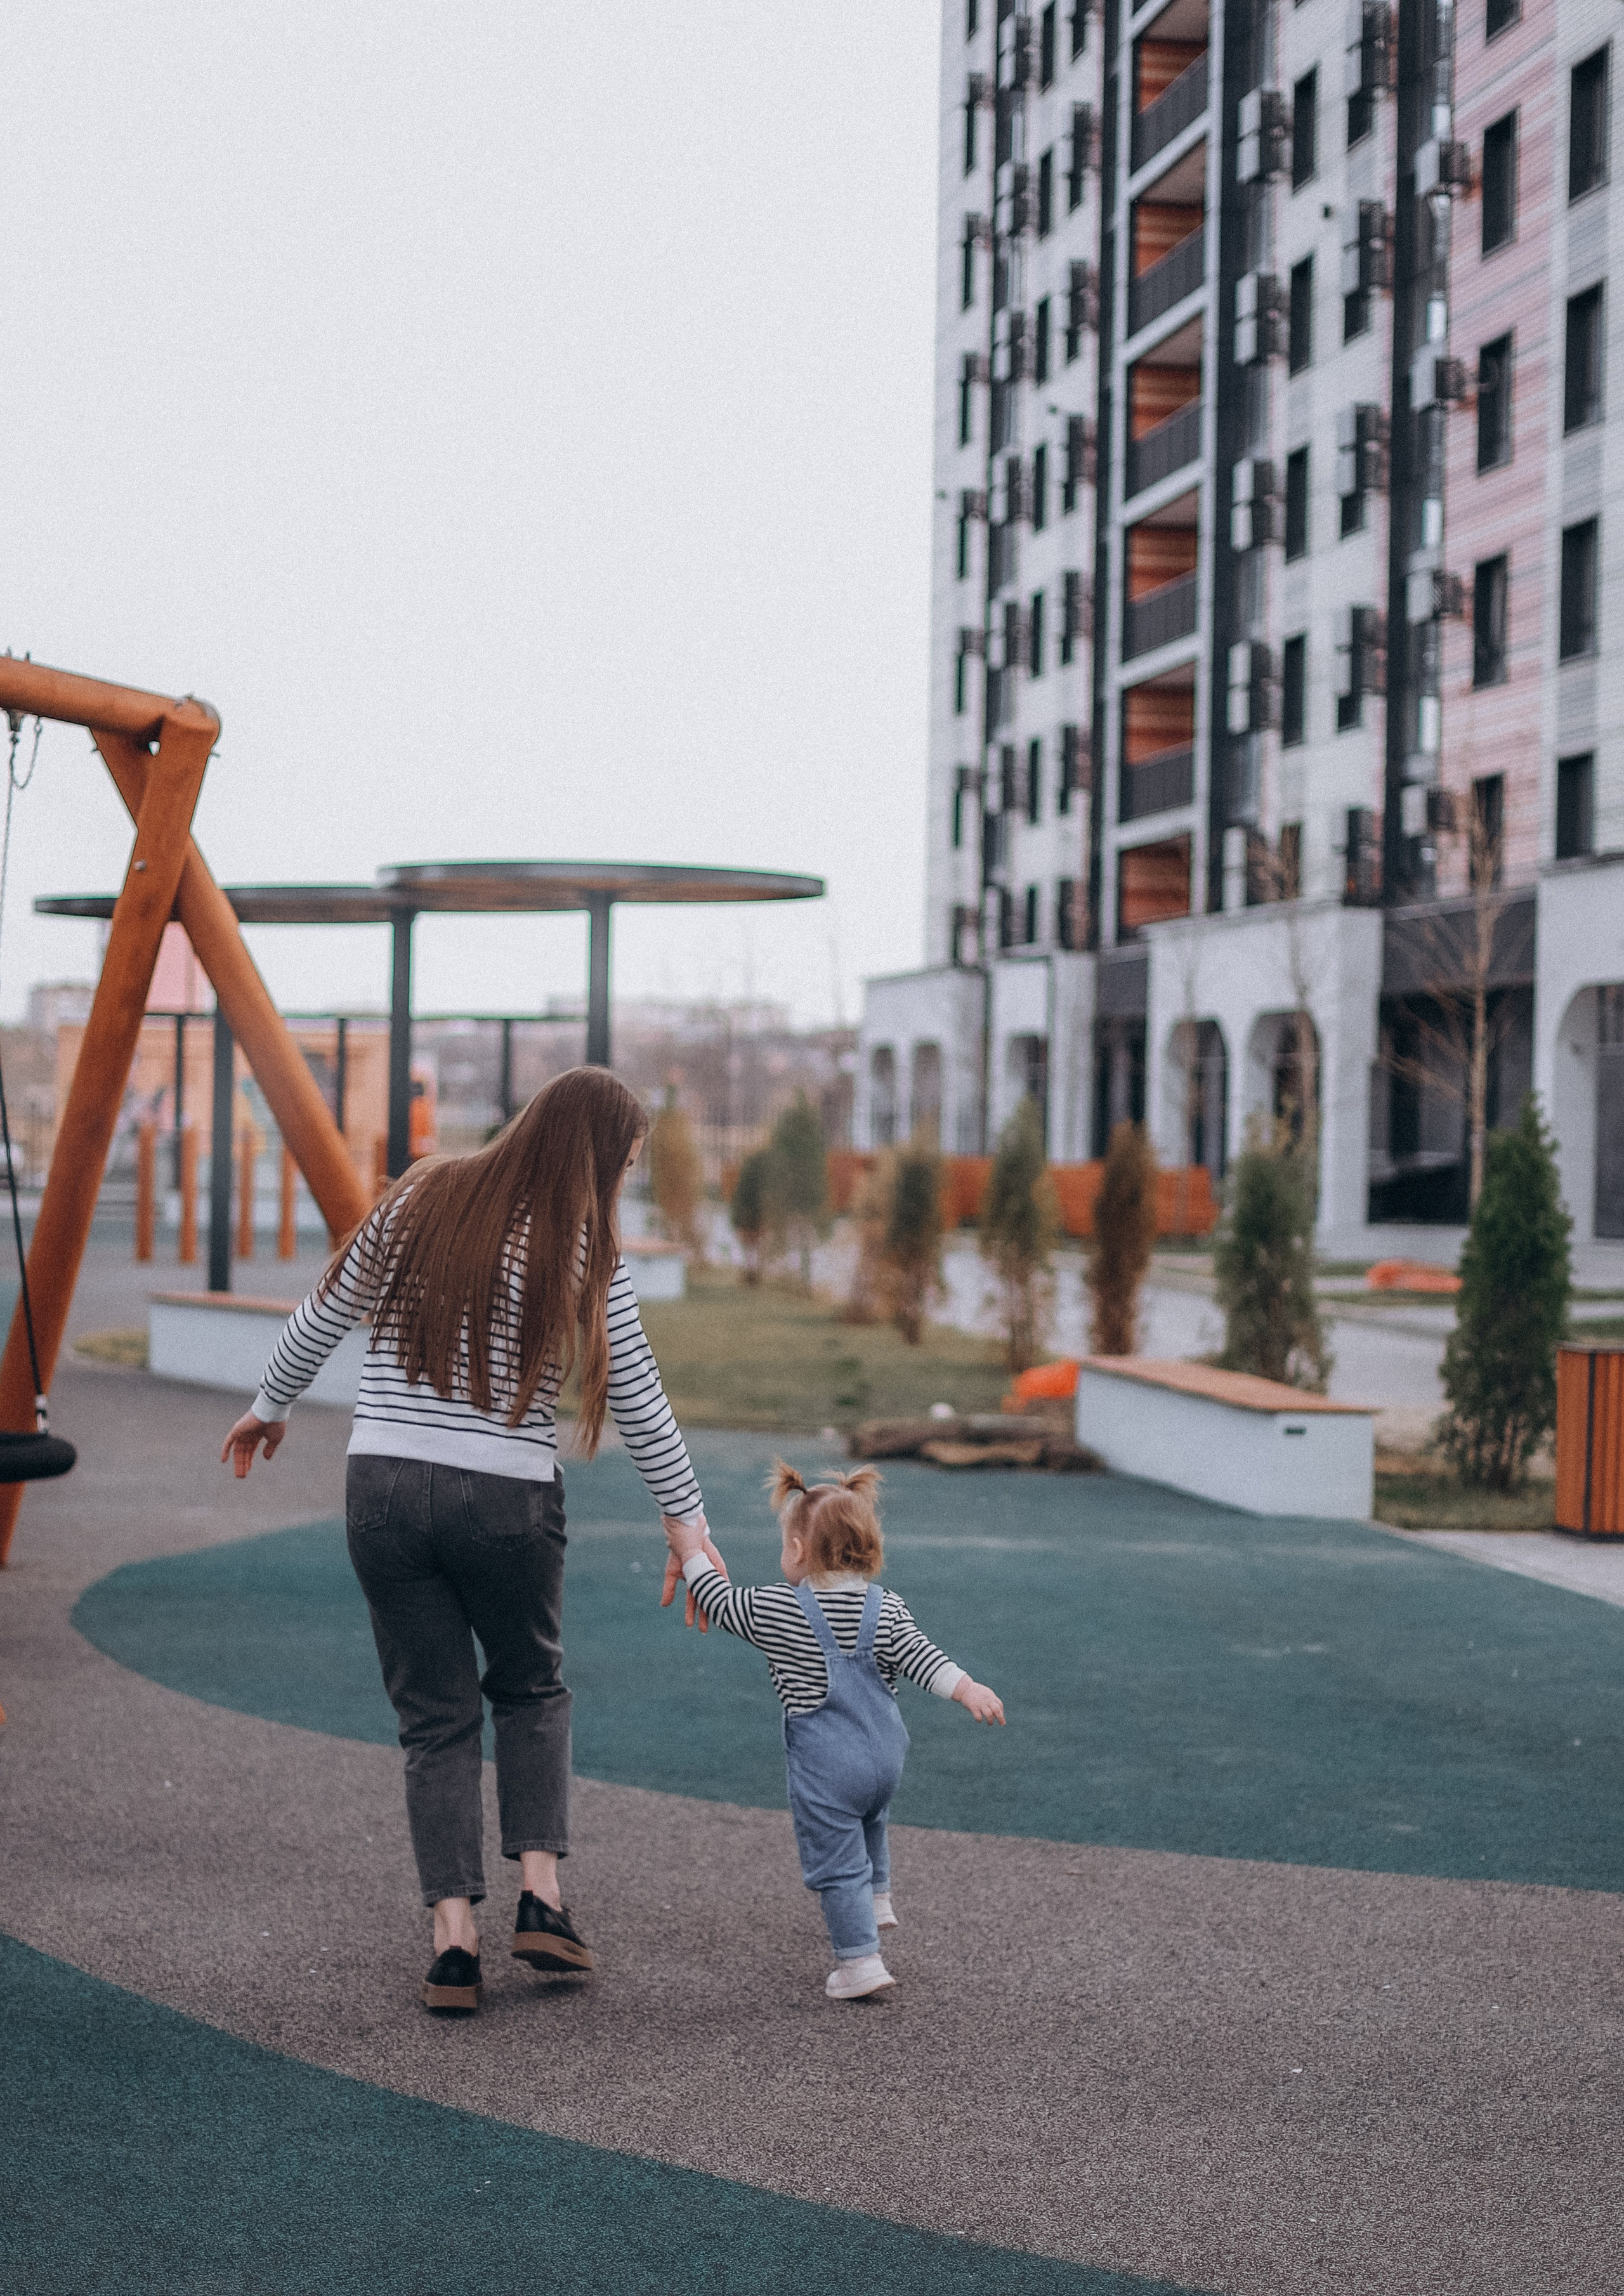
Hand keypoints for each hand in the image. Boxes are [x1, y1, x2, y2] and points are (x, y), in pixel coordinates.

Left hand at [220, 1412, 285, 1478]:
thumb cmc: (276, 1423)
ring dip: (238, 1462)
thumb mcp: (275, 1439)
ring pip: (237, 1450)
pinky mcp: (237, 1429)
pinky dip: (225, 1450)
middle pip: (243, 1451)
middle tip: (241, 1476)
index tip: (248, 1470)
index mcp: (258, 1433)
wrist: (272, 1411)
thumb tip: (266, 1458)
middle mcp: (248, 1432)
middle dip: (243, 1463)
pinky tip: (223, 1461)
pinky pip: (229, 1441)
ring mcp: (242, 1431)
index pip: (250, 1449)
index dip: (249, 1459)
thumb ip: (270, 1448)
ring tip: (239, 1475)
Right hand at [659, 1514, 726, 1630]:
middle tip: (704, 1631)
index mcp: (691, 1581)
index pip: (692, 1601)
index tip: (690, 1626)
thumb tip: (664, 1606)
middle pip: (705, 1601)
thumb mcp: (672, 1571)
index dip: (691, 1614)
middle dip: (704, 1616)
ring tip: (718, 1620)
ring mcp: (712, 1574)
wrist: (687, 1532)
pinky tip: (727, 1600)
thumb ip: (669, 1589)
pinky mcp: (719, 1566)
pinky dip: (725, 1590)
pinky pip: (723, 1580)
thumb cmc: (679, 1550)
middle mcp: (703, 1580)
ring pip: (715, 1594)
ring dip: (715, 1606)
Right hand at [952, 1677, 1004, 1725]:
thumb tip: (996, 1710)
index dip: (1001, 1711)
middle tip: (1002, 1724)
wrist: (964, 1687)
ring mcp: (980, 1703)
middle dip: (1001, 1718)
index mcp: (991, 1696)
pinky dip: (979, 1720)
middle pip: (997, 1710)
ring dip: (990, 1721)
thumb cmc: (975, 1691)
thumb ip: (991, 1699)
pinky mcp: (973, 1707)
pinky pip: (978, 1717)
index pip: (999, 1704)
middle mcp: (987, 1700)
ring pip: (989, 1715)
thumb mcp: (986, 1693)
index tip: (999, 1716)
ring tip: (990, 1723)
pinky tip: (979, 1720)